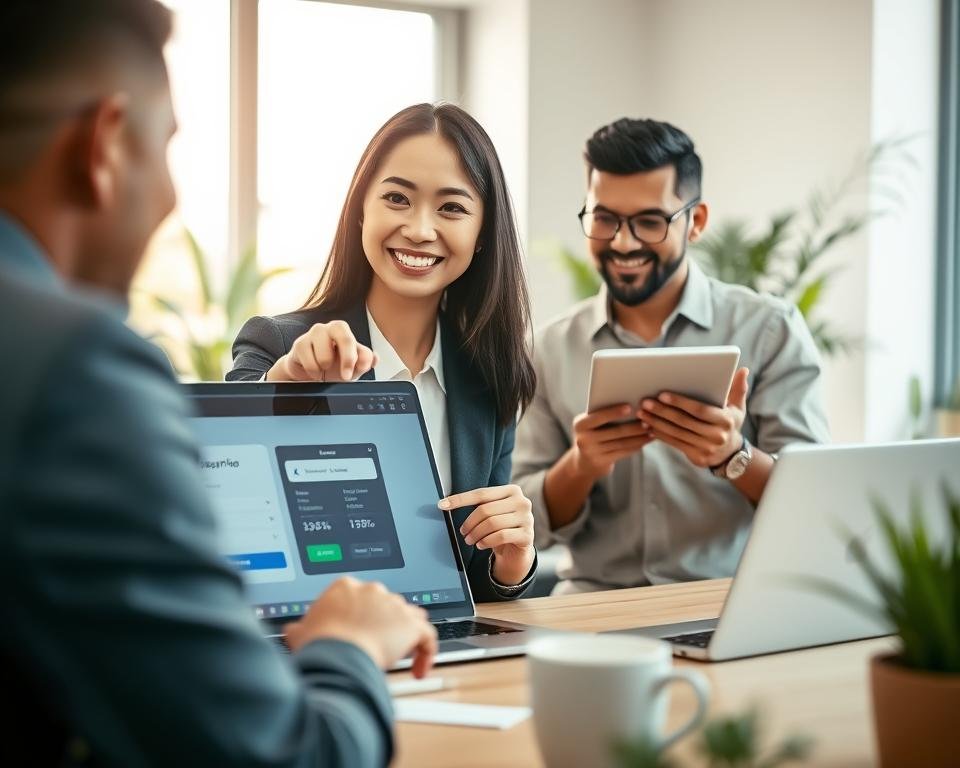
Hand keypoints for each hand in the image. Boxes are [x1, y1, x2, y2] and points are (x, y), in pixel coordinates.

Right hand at [266, 321, 377, 381]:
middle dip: (348, 359)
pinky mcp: (299, 344)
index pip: (358, 344)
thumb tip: (375, 359)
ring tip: (324, 369)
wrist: (306, 371)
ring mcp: (313, 334)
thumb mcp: (351, 366)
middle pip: (344, 337)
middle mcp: (329, 328)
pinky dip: (314, 372)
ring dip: (327, 368)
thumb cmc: (330, 365)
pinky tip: (314, 371)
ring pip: (325, 355)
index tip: (353, 374)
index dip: (359, 361)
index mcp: (343, 331)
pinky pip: (310, 363)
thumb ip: (364, 361)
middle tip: (345, 376)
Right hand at [284, 577, 437, 677]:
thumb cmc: (319, 643)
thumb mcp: (300, 633)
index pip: (359, 597)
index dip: (361, 616)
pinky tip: (420, 669)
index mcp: (345, 587)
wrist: (337, 652)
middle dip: (384, 625)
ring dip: (405, 636)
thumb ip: (300, 629)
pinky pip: (427, 637)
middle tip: (378, 647)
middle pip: (385, 605)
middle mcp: (372, 591)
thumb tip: (292, 631)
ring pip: (408, 617)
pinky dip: (426, 653)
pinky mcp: (411, 624)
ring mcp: (393, 605)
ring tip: (402, 656)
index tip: (358, 632)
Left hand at [439, 485, 534, 584]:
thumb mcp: (492, 512)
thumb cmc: (501, 527)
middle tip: (463, 532)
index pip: (481, 493)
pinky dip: (486, 541)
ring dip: (476, 534)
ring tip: (469, 540)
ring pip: (492, 523)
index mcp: (512, 490)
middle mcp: (522, 502)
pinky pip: (501, 536)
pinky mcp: (528, 535)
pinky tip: (481, 545)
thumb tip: (446, 502)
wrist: (518, 549)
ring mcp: (527, 518)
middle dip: (469, 523)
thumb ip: (478, 505)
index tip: (442, 504)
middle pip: (486, 509)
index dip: (460, 499)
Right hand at [570, 404, 652, 480]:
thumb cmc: (591, 434)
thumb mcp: (590, 424)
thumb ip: (602, 415)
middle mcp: (583, 439)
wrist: (583, 461)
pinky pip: (623, 452)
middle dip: (634, 426)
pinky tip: (645, 441)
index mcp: (580, 424)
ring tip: (652, 431)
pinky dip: (636, 446)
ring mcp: (592, 452)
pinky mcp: (602, 462)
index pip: (598, 417)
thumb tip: (630, 405)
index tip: (630, 407)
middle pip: (614, 431)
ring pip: (621, 443)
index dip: (614, 412)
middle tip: (649, 421)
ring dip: (639, 437)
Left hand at [638, 367, 750, 468]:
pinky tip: (648, 426)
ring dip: (656, 422)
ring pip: (676, 433)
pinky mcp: (697, 457)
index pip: (699, 410)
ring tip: (642, 413)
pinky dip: (660, 434)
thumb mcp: (738, 407)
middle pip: (684, 421)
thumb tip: (743, 370)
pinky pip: (674, 443)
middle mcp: (716, 436)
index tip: (662, 394)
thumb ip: (738, 388)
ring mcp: (706, 448)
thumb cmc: (730, 423)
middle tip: (645, 401)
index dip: (680, 402)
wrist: (731, 454)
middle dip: (662, 411)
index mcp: (725, 420)